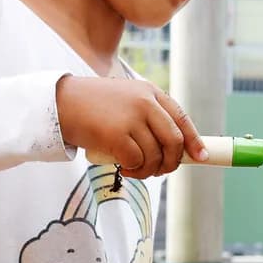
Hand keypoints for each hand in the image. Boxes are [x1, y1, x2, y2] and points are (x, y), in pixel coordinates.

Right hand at [56, 75, 205, 176]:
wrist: (61, 103)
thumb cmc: (94, 106)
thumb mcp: (127, 100)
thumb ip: (149, 116)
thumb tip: (174, 148)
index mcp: (150, 92)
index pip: (182, 118)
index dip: (194, 140)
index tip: (200, 156)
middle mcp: (145, 102)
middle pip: (174, 141)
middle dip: (172, 162)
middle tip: (161, 171)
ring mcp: (132, 118)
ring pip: (156, 155)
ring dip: (150, 170)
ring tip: (136, 169)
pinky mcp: (117, 135)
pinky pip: (137, 161)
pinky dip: (134, 170)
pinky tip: (125, 168)